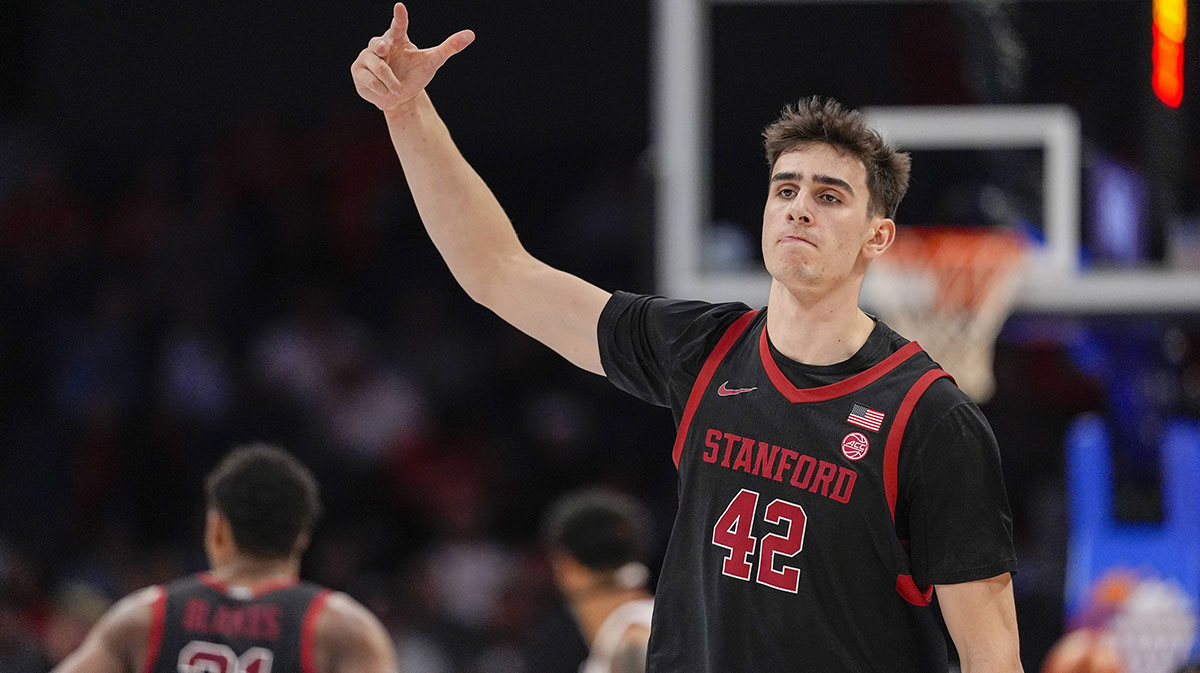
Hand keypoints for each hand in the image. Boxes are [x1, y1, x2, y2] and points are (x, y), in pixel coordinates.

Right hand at [351, 3, 474, 111]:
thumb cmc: (415, 76)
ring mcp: (365, 58)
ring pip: (376, 66)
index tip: (400, 7)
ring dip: (389, 81)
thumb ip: (449, 47)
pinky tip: (384, 92)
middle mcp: (379, 45)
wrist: (400, 99)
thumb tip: (471, 34)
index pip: (398, 26)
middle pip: (378, 43)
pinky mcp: (358, 73)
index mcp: (397, 39)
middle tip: (384, 49)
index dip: (399, 17)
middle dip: (380, 46)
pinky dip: (380, 89)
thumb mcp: (433, 62)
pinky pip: (368, 80)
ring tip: (397, 89)